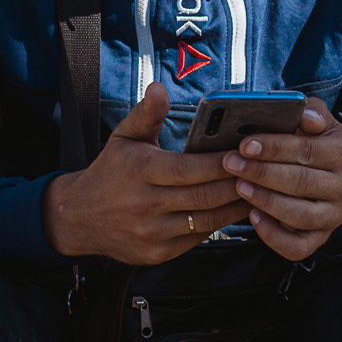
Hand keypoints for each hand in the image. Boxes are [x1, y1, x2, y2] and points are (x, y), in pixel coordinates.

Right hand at [42, 82, 249, 263]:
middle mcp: (145, 204)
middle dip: (237, 184)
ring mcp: (152, 232)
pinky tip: (236, 210)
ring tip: (258, 190)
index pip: (189, 169)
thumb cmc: (111, 172)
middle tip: (262, 172)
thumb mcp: (124, 138)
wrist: (79, 218)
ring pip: (207, 221)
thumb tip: (159, 88)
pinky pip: (198, 238)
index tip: (246, 153)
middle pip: (204, 196)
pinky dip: (221, 224)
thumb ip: (146, 113)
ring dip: (236, 207)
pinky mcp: (158, 253)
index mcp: (140, 171)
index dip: (221, 163)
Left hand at [221, 96, 341, 260]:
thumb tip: (306, 115)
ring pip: (300, 215)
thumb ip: (311, 112)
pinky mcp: (321, 239)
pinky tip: (253, 217)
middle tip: (231, 163)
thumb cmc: (315, 146)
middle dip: (262, 172)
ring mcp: (335, 216)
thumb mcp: (318, 123)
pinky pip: (298, 247)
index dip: (274, 147)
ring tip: (240, 186)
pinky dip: (273, 235)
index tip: (245, 144)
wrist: (333, 180)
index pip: (307, 150)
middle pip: (301, 182)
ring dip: (266, 201)